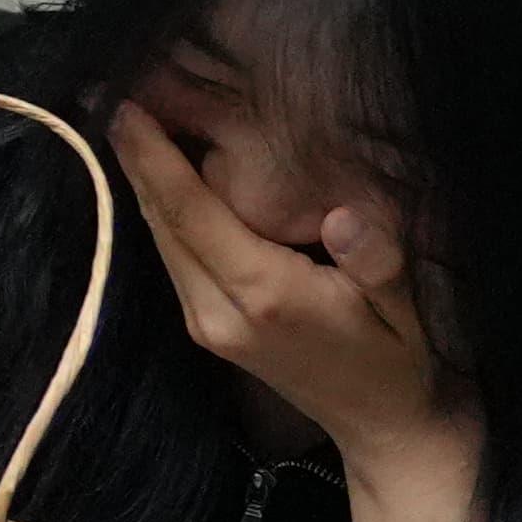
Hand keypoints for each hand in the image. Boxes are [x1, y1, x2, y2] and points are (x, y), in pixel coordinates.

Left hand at [115, 101, 481, 521]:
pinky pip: (172, 256)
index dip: (153, 158)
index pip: (192, 214)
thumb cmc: (406, 360)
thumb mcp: (412, 310)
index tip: (124, 105)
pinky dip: (161, 210)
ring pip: (159, 239)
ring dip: (141, 181)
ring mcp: (204, 322)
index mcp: (263, 295)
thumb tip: (347, 218)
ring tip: (124, 118)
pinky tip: (158, 173)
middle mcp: (215, 310)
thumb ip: (380, 262)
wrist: (389, 429)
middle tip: (110, 92)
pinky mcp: (206, 328)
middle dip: (133, 158)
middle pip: (161, 221)